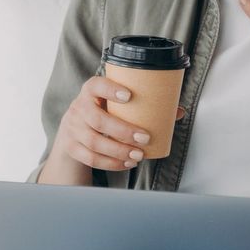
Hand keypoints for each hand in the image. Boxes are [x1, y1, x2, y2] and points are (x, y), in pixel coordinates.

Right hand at [59, 76, 186, 170]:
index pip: (96, 85)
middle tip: (145, 138)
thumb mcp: (114, 104)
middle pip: (97, 119)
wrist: (72, 128)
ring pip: (94, 142)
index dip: (111, 90)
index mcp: (90, 91)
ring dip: (119, 151)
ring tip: (138, 155)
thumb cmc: (102, 111)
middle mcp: (78, 108)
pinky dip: (111, 163)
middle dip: (123, 131)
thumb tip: (177, 111)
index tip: (129, 95)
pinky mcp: (72, 147)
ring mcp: (73, 129)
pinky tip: (126, 163)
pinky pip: (91, 158)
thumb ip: (142, 105)